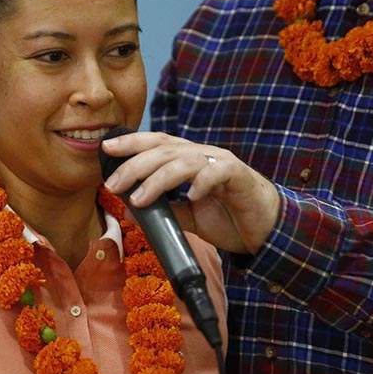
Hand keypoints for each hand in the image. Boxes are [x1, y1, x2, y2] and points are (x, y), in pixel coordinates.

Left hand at [101, 131, 278, 254]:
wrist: (266, 230)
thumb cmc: (228, 218)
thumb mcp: (189, 217)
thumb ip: (164, 211)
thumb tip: (129, 211)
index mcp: (189, 160)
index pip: (156, 144)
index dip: (131, 143)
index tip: (105, 148)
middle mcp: (203, 155)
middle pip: (164, 151)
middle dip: (134, 164)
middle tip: (113, 183)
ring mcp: (221, 163)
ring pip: (184, 161)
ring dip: (158, 179)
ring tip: (139, 197)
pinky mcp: (240, 176)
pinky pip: (218, 172)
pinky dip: (202, 182)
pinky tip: (191, 196)